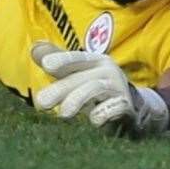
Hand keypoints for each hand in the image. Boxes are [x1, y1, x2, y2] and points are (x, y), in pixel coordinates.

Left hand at [31, 41, 169, 136]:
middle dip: (62, 88)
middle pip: (82, 77)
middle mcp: (109, 72)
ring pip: (97, 89)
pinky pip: (118, 108)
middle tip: (41, 102)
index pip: (77, 59)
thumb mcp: (79, 75)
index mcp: (96, 61)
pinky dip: (106, 112)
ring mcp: (119, 90)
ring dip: (79, 99)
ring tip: (64, 113)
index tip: (46, 65)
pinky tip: (94, 120)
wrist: (134, 109)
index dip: (62, 60)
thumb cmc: (98, 89)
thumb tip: (35, 48)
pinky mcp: (128, 109)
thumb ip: (59, 64)